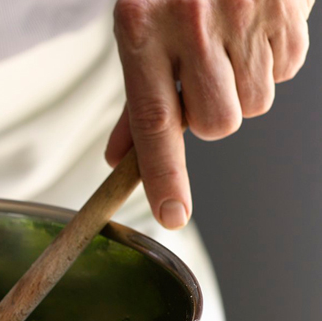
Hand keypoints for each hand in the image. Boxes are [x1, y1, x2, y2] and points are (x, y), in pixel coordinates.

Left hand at [106, 0, 314, 228]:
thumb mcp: (137, 28)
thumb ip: (135, 99)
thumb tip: (120, 159)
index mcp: (142, 25)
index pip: (154, 119)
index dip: (164, 173)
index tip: (171, 214)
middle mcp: (193, 22)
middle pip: (216, 123)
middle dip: (210, 116)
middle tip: (201, 78)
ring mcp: (246, 14)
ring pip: (254, 105)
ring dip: (241, 90)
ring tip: (227, 45)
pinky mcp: (288, 11)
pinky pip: (287, 73)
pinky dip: (270, 64)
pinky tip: (253, 30)